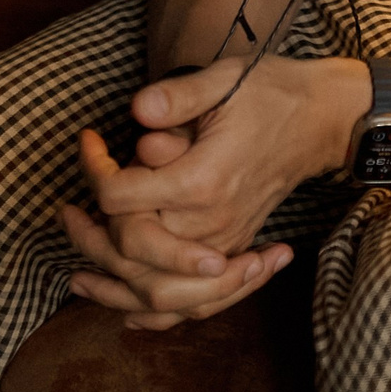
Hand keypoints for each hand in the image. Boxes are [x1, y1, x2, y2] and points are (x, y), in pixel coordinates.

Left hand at [62, 52, 368, 329]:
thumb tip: (135, 112)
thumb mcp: (225, 77)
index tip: (90, 140)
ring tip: (77, 275)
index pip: (122, 198)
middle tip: (66, 210)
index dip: (93, 170)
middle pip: (130, 252)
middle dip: (88, 235)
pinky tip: (127, 312)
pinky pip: (192, 304)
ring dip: (111, 287)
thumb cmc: (272, 92)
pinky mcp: (234, 250)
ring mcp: (226, 243)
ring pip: (157, 291)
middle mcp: (213, 222)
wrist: (324, 119)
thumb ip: (177, 96)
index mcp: (203, 180)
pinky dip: (156, 314)